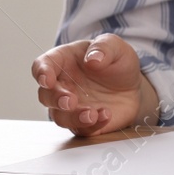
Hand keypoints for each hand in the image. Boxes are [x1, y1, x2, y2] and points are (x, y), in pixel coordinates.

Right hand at [32, 33, 159, 136]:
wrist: (132, 84)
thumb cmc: (116, 61)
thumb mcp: (115, 46)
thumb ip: (103, 48)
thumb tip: (92, 59)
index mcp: (63, 61)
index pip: (42, 65)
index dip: (41, 73)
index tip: (47, 80)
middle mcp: (62, 85)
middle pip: (46, 95)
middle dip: (56, 99)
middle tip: (70, 101)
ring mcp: (70, 106)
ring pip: (60, 117)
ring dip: (73, 117)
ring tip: (92, 114)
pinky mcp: (82, 123)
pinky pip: (82, 128)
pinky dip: (92, 125)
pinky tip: (106, 115)